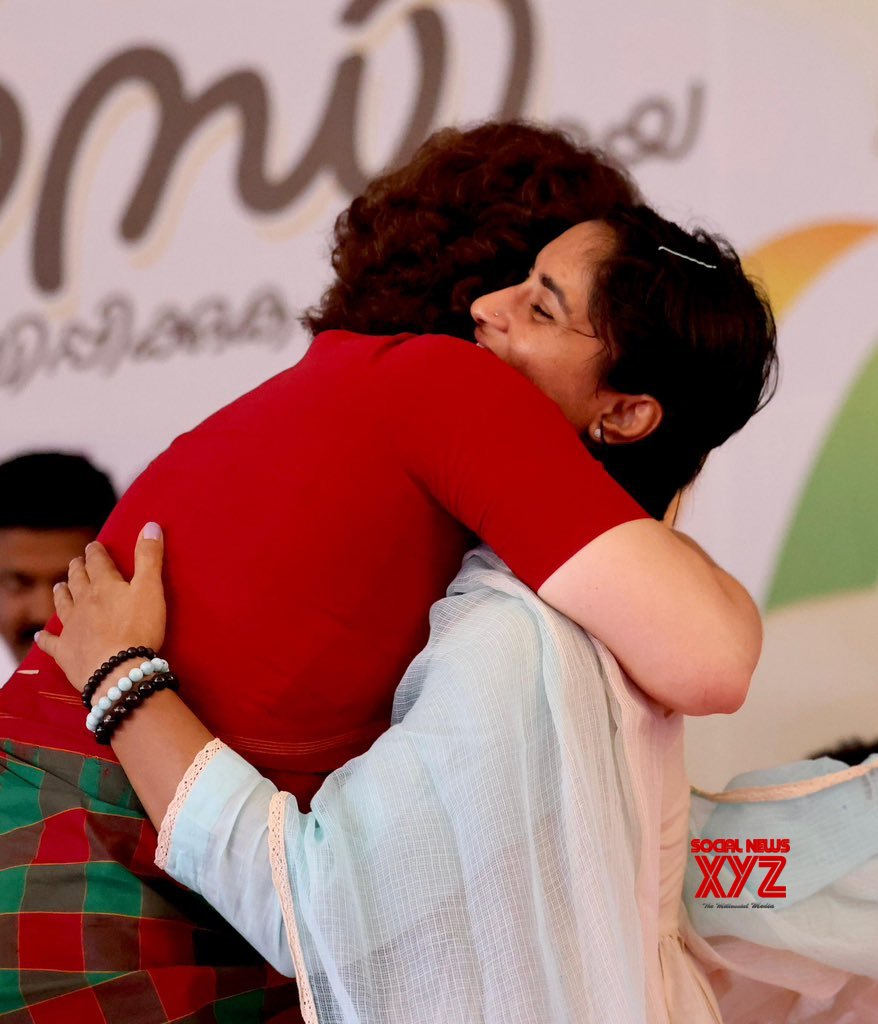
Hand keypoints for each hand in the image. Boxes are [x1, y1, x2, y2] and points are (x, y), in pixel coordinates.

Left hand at [36, 524, 166, 691]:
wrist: (117, 670)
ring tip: (59, 586)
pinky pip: (51, 643)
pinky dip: (46, 638)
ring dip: (61, 593)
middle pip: (78, 580)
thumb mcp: (151, 589)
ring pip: (62, 605)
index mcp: (104, 586)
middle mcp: (83, 602)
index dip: (96, 552)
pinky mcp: (65, 652)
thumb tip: (150, 525)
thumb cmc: (139, 628)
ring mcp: (71, 627)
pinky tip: (41, 635)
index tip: (94, 546)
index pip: (97, 562)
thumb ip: (149, 557)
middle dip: (78, 569)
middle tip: (77, 563)